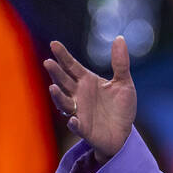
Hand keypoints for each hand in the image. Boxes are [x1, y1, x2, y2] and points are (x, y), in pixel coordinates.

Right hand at [45, 37, 135, 164]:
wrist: (124, 134)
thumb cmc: (120, 108)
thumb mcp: (124, 83)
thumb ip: (120, 63)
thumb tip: (120, 38)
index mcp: (87, 81)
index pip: (71, 66)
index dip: (63, 56)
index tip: (54, 43)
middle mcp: (78, 95)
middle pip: (64, 81)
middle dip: (56, 73)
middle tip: (48, 62)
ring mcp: (79, 112)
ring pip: (63, 102)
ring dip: (57, 96)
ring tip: (53, 88)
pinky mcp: (84, 129)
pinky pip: (76, 126)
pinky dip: (73, 123)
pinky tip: (73, 120)